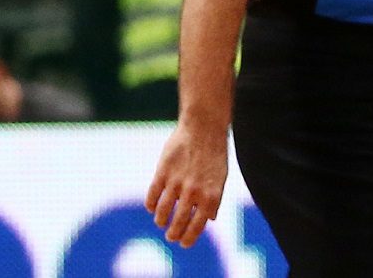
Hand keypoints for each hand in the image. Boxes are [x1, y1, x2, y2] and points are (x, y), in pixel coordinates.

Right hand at [145, 120, 229, 247]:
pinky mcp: (162, 172)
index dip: (189, 237)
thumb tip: (210, 219)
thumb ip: (214, 199)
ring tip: (161, 222)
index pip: (198, 225)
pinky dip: (151, 205)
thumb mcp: (221, 177)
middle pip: (178, 222)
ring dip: (161, 220)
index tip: (184, 244)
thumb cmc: (214, 154)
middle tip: (170, 237)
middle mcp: (193, 192)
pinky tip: (152, 208)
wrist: (203, 128)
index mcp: (211, 195)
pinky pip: (153, 195)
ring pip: (163, 212)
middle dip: (173, 233)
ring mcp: (176, 183)